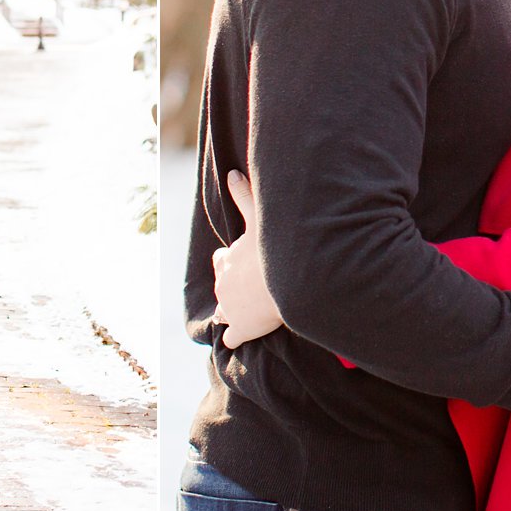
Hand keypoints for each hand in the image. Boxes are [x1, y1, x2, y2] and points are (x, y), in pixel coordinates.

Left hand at [211, 169, 284, 348]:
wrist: (288, 283)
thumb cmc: (273, 249)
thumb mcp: (258, 216)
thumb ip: (243, 194)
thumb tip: (231, 173)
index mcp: (226, 260)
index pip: (222, 261)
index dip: (230, 262)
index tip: (241, 262)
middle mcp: (223, 285)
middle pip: (223, 287)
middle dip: (233, 287)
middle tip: (249, 288)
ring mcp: (230, 308)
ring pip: (225, 312)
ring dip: (234, 311)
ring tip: (249, 312)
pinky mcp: (240, 329)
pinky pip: (232, 338)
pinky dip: (236, 337)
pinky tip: (242, 337)